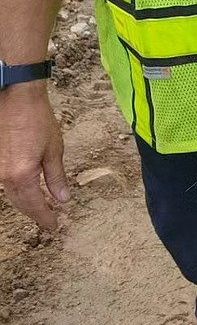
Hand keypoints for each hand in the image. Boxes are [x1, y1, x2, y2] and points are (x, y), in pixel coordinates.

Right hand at [0, 86, 69, 230]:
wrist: (16, 97)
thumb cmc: (37, 119)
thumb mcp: (53, 148)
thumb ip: (56, 176)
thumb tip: (63, 199)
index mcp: (21, 175)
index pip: (34, 205)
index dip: (45, 217)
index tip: (54, 226)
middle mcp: (3, 176)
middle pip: (20, 202)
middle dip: (35, 212)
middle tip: (49, 220)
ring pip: (10, 194)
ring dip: (25, 201)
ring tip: (40, 208)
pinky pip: (4, 183)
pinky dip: (16, 190)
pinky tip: (25, 190)